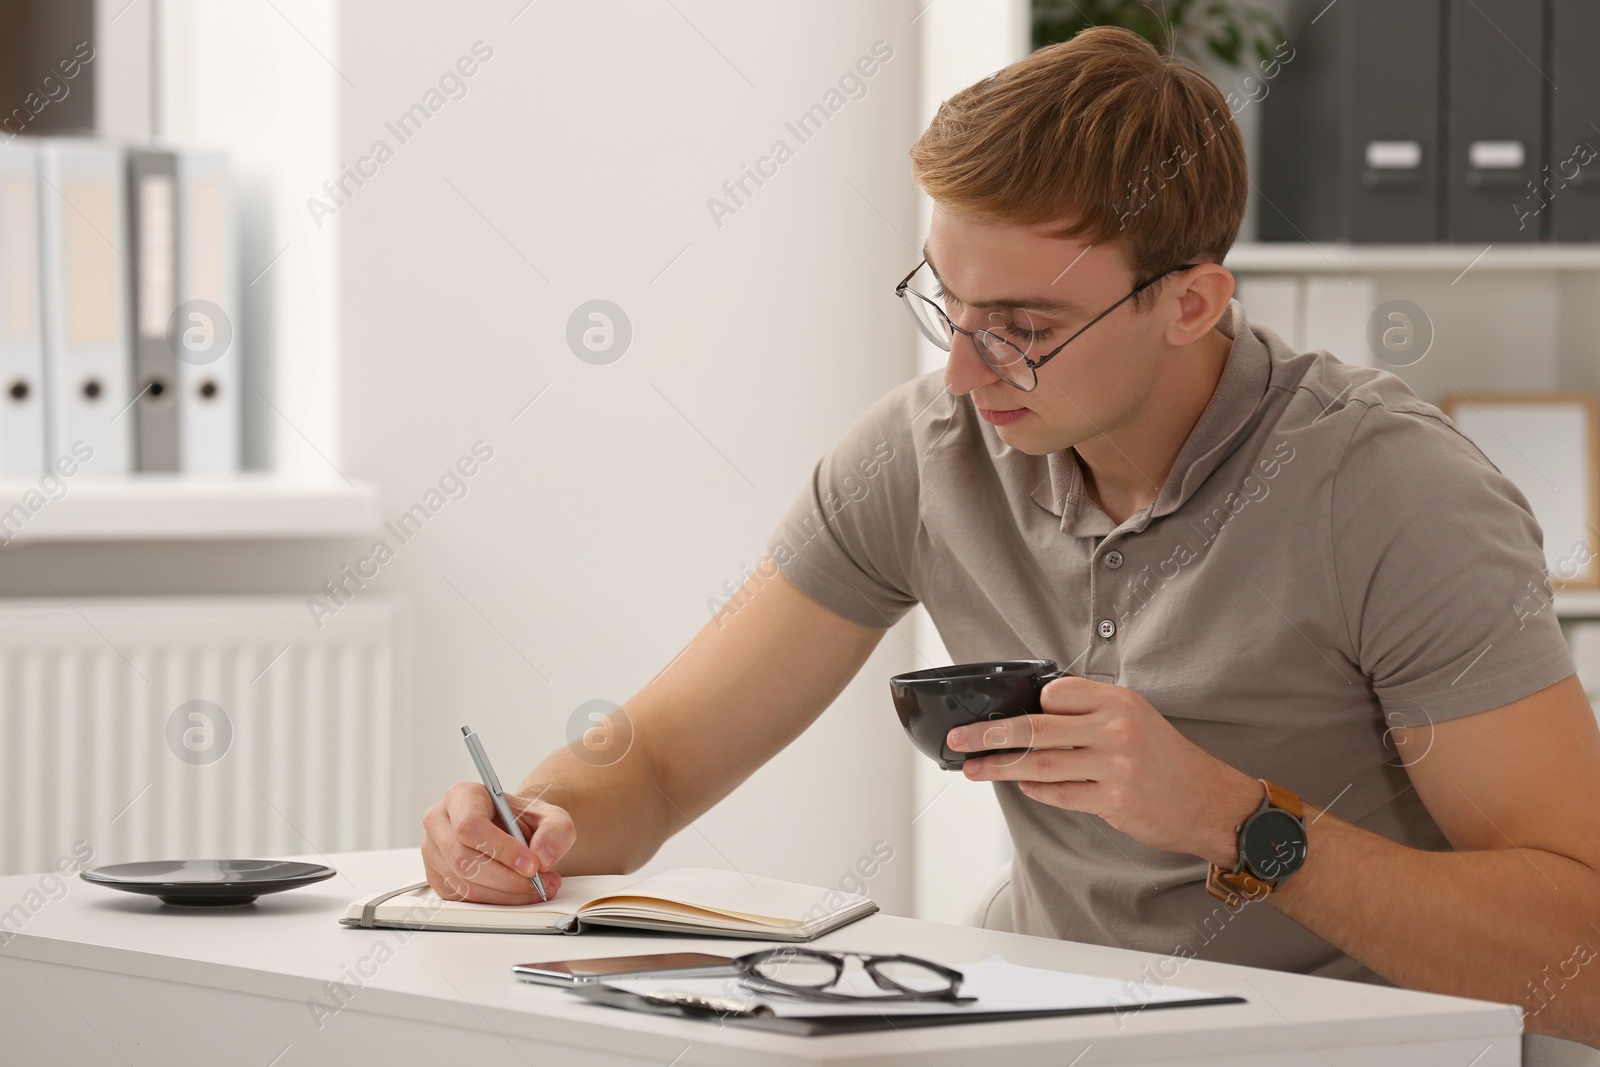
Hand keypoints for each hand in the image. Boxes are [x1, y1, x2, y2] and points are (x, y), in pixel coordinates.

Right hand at [421, 782, 575, 902]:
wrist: (514, 831)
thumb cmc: (524, 820)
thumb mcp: (551, 816)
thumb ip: (555, 830)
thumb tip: (542, 855)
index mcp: (461, 796)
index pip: (470, 825)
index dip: (501, 849)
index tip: (531, 864)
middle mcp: (440, 822)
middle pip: (463, 860)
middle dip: (507, 879)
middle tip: (539, 882)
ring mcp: (434, 853)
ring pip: (464, 884)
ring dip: (505, 894)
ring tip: (536, 887)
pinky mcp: (438, 879)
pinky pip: (464, 899)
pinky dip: (496, 901)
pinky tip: (518, 893)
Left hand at [948, 676, 1261, 866]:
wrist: (1209, 801)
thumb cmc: (1167, 760)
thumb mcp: (1136, 717)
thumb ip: (1090, 713)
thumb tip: (1035, 714)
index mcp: (1119, 701)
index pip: (1056, 693)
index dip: (1029, 703)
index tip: (1001, 711)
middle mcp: (1116, 729)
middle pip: (1036, 728)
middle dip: (989, 734)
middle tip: (960, 739)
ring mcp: (1114, 766)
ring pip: (1040, 764)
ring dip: (999, 767)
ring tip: (973, 767)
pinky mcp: (1113, 800)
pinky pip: (1059, 794)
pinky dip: (1035, 789)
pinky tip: (1021, 784)